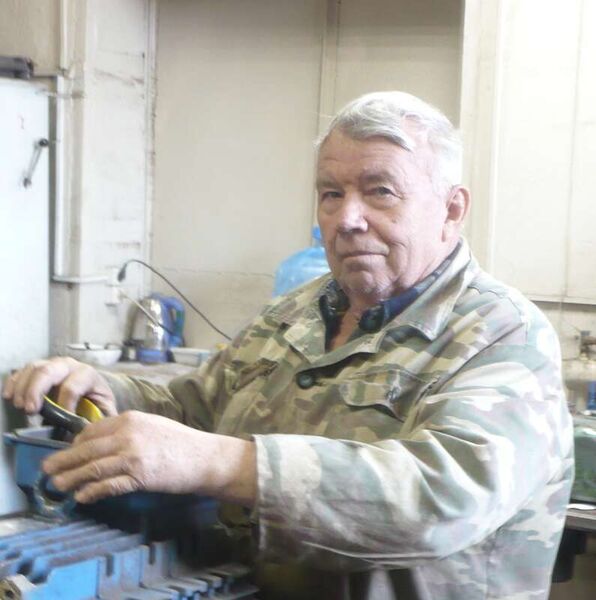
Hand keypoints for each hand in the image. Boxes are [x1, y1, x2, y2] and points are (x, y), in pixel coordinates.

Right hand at [2, 357, 116, 415]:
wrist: (94, 389)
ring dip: (23, 387)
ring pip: (34, 368)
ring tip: (19, 407)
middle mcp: (70, 365)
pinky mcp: (39, 369)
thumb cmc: (97, 402)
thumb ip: (97, 421)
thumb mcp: (104, 411)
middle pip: (49, 371)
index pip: (72, 387)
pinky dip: (13, 382)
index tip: (59, 420)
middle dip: (36, 391)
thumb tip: (86, 434)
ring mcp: (53, 365)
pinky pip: (23, 370)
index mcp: (88, 375)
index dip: (64, 404)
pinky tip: (9, 396)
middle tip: (29, 411)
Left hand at [43, 411, 256, 506]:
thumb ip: (128, 430)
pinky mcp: (139, 476)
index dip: (75, 444)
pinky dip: (92, 492)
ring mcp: (133, 456)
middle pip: (86, 449)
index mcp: (130, 419)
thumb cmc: (180, 442)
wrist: (204, 457)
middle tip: (46, 470)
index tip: (67, 453)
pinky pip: (109, 485)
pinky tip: (82, 497)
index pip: (92, 430)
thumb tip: (103, 442)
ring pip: (92, 468)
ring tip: (57, 486)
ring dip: (71, 478)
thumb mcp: (151, 425)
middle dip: (63, 461)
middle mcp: (128, 435)